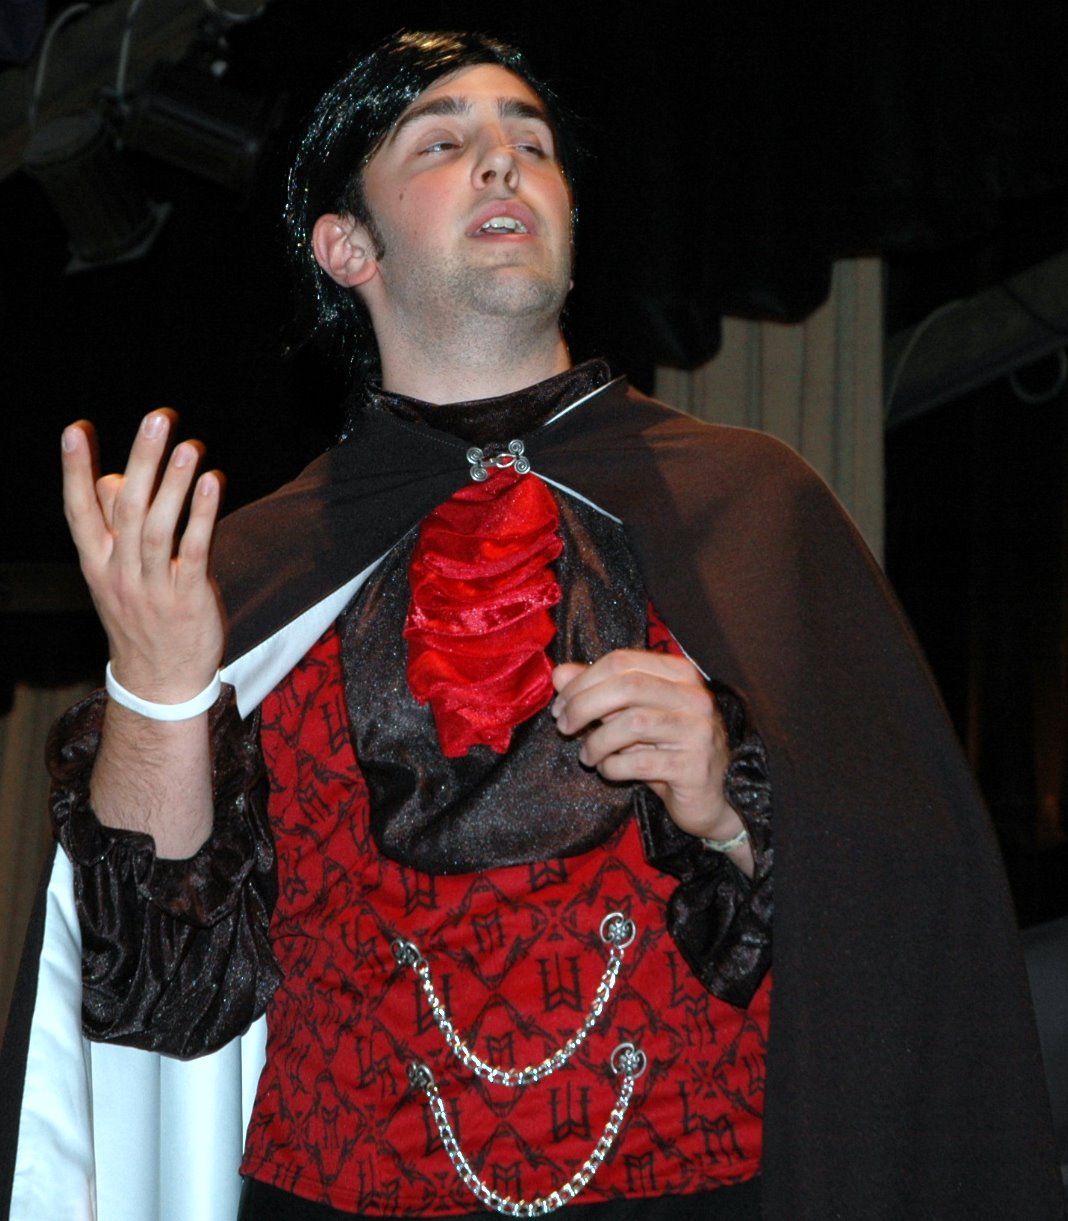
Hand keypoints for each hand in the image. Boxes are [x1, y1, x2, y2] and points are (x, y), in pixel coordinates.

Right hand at [62, 410, 225, 703]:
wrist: (159, 680)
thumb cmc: (140, 614)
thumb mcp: (112, 574)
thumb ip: (112, 528)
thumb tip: (112, 478)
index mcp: (97, 563)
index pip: (79, 511)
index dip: (75, 471)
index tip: (75, 430)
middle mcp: (120, 572)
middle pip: (126, 509)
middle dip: (140, 461)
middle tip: (155, 420)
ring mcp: (153, 586)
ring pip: (159, 528)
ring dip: (174, 484)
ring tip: (188, 445)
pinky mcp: (188, 597)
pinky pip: (195, 551)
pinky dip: (203, 516)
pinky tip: (212, 483)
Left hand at [551, 649, 751, 870]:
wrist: (711, 797)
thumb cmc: (666, 750)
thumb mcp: (629, 715)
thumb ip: (597, 691)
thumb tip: (559, 674)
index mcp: (678, 673)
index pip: (622, 661)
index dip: (583, 681)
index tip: (561, 704)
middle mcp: (693, 696)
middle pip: (626, 687)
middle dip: (584, 706)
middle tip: (564, 727)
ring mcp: (698, 731)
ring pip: (632, 724)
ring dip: (597, 741)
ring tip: (587, 755)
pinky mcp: (694, 767)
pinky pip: (640, 762)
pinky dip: (613, 766)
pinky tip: (609, 770)